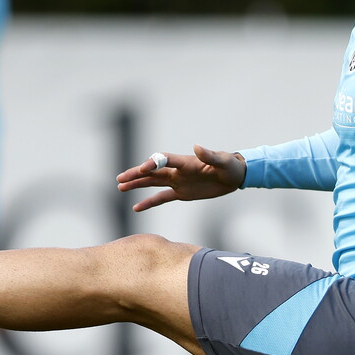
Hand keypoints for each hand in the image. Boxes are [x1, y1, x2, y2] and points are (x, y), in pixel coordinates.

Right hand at [116, 146, 245, 211]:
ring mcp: (178, 182)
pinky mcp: (182, 193)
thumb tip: (197, 146)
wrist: (234, 177)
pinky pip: (162, 198)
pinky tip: (136, 207)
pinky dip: (149, 202)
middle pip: (152, 171)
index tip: (143, 169)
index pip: (164, 160)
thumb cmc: (229, 166)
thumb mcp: (222, 162)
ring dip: (137, 184)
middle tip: (120, 179)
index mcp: (186, 162)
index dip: (153, 163)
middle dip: (136, 174)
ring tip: (120, 187)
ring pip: (152, 183)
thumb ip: (209, 156)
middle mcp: (178, 171)